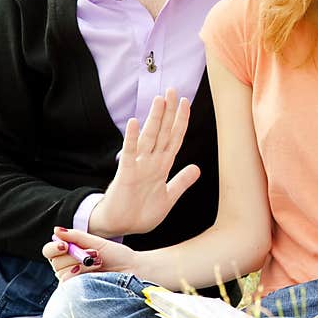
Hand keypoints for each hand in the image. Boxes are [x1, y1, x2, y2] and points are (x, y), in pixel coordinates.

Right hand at [41, 227, 136, 282]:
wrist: (131, 270)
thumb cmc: (116, 256)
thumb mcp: (96, 243)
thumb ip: (76, 237)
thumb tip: (56, 230)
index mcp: (70, 254)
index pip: (49, 251)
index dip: (53, 247)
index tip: (64, 245)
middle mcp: (67, 267)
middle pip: (55, 262)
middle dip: (74, 256)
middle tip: (93, 254)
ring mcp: (72, 281)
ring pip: (62, 273)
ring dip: (82, 265)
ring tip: (99, 263)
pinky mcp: (77, 293)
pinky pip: (68, 285)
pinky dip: (80, 276)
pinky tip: (94, 273)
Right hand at [89, 88, 200, 237]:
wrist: (120, 228)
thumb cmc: (141, 214)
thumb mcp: (168, 197)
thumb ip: (181, 182)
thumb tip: (197, 168)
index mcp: (162, 166)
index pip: (174, 138)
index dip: (181, 121)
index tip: (186, 103)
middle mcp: (151, 161)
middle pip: (162, 132)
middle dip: (169, 112)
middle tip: (173, 90)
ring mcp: (138, 165)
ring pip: (149, 137)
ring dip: (154, 118)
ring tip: (159, 100)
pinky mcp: (126, 174)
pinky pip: (129, 153)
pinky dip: (132, 138)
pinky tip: (134, 123)